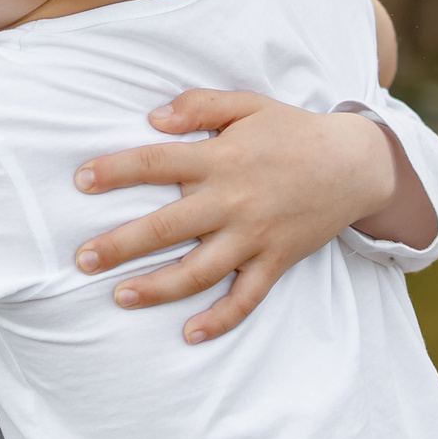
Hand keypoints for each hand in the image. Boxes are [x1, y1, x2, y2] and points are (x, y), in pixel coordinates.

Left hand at [70, 91, 396, 344]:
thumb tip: (153, 119)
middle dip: (120, 245)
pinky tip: (190, 334)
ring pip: (199, 270)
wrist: (357, 163)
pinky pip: (246, 298)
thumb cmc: (292, 131)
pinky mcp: (276, 260)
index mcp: (221, 158)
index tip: (80, 181)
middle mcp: (233, 201)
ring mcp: (255, 236)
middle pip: (166, 227)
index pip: (156, 163)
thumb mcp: (247, 104)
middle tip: (82, 259)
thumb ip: (199, 106)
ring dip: (157, 288)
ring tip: (120, 296)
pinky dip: (220, 319)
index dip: (116, 171)